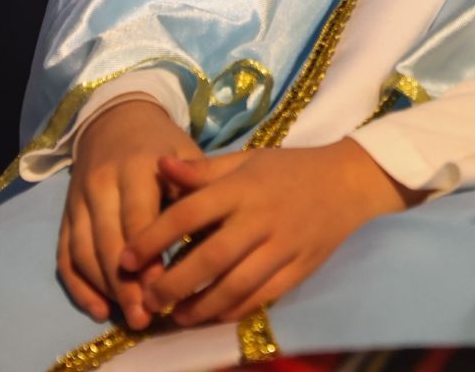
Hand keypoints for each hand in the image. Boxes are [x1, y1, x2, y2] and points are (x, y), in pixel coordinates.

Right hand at [59, 97, 203, 328]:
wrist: (117, 120)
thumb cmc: (163, 144)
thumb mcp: (185, 153)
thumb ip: (193, 187)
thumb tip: (204, 230)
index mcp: (135, 167)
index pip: (137, 218)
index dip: (148, 256)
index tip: (162, 288)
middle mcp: (101, 184)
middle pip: (108, 241)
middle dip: (126, 283)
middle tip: (146, 316)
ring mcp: (78, 200)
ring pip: (83, 251)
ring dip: (104, 289)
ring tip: (129, 317)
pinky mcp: (66, 214)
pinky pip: (65, 254)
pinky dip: (79, 285)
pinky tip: (99, 309)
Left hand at [122, 139, 422, 327]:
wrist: (348, 181)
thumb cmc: (289, 168)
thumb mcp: (245, 159)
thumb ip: (201, 170)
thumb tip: (159, 166)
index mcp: (242, 187)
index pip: (188, 214)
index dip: (153, 239)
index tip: (125, 259)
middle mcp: (260, 218)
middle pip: (209, 259)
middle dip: (172, 285)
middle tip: (147, 301)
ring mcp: (282, 247)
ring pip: (235, 286)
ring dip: (200, 307)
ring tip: (175, 315)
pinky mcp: (298, 269)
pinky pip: (261, 297)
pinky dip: (233, 310)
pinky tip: (213, 314)